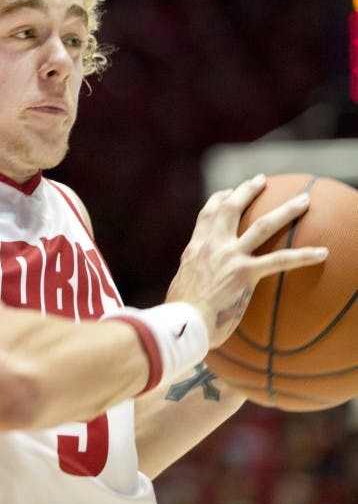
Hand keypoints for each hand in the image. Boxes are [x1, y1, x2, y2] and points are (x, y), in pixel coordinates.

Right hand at [166, 174, 327, 347]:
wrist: (183, 322)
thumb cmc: (180, 315)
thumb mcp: (181, 286)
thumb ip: (193, 279)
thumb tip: (197, 289)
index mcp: (195, 249)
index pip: (206, 216)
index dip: (218, 200)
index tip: (227, 192)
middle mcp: (212, 246)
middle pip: (231, 208)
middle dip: (247, 191)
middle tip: (261, 180)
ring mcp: (230, 257)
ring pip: (262, 226)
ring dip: (286, 211)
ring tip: (303, 200)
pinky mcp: (245, 273)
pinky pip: (279, 261)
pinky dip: (302, 256)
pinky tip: (322, 252)